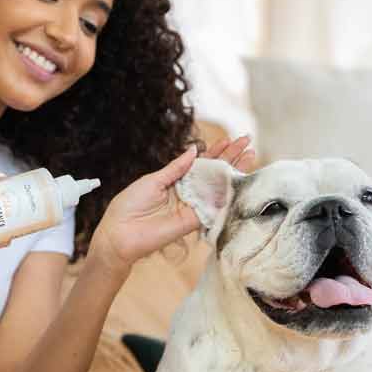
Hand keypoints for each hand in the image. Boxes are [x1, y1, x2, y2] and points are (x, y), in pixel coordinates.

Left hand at [89, 137, 255, 276]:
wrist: (120, 232)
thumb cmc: (130, 205)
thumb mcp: (153, 180)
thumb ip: (176, 167)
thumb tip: (195, 149)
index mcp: (175, 180)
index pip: (200, 163)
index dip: (215, 151)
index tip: (229, 139)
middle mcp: (187, 192)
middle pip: (213, 173)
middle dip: (230, 157)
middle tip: (247, 142)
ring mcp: (193, 206)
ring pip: (218, 187)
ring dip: (234, 172)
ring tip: (250, 156)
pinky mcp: (194, 221)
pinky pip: (214, 206)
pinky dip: (227, 194)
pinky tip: (239, 179)